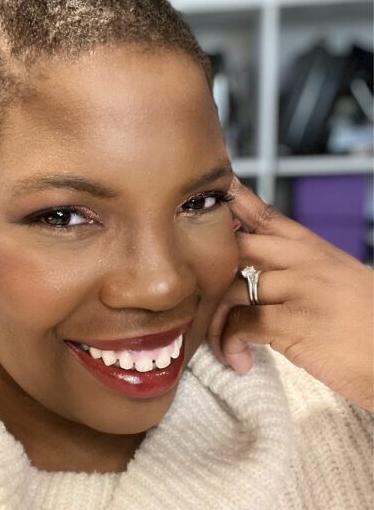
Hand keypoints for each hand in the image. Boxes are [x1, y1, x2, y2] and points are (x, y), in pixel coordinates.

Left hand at [208, 177, 373, 410]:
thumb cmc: (371, 325)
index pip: (265, 215)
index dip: (233, 200)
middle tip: (192, 292)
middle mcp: (304, 261)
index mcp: (315, 249)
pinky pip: (241, 324)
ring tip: (221, 342)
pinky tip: (239, 359)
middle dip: (205, 267)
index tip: (212, 190)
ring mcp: (299, 288)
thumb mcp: (340, 281)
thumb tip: (258, 275)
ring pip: (229, 288)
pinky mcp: (296, 322)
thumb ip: (301, 270)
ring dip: (214, 318)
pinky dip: (230, 343)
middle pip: (233, 247)